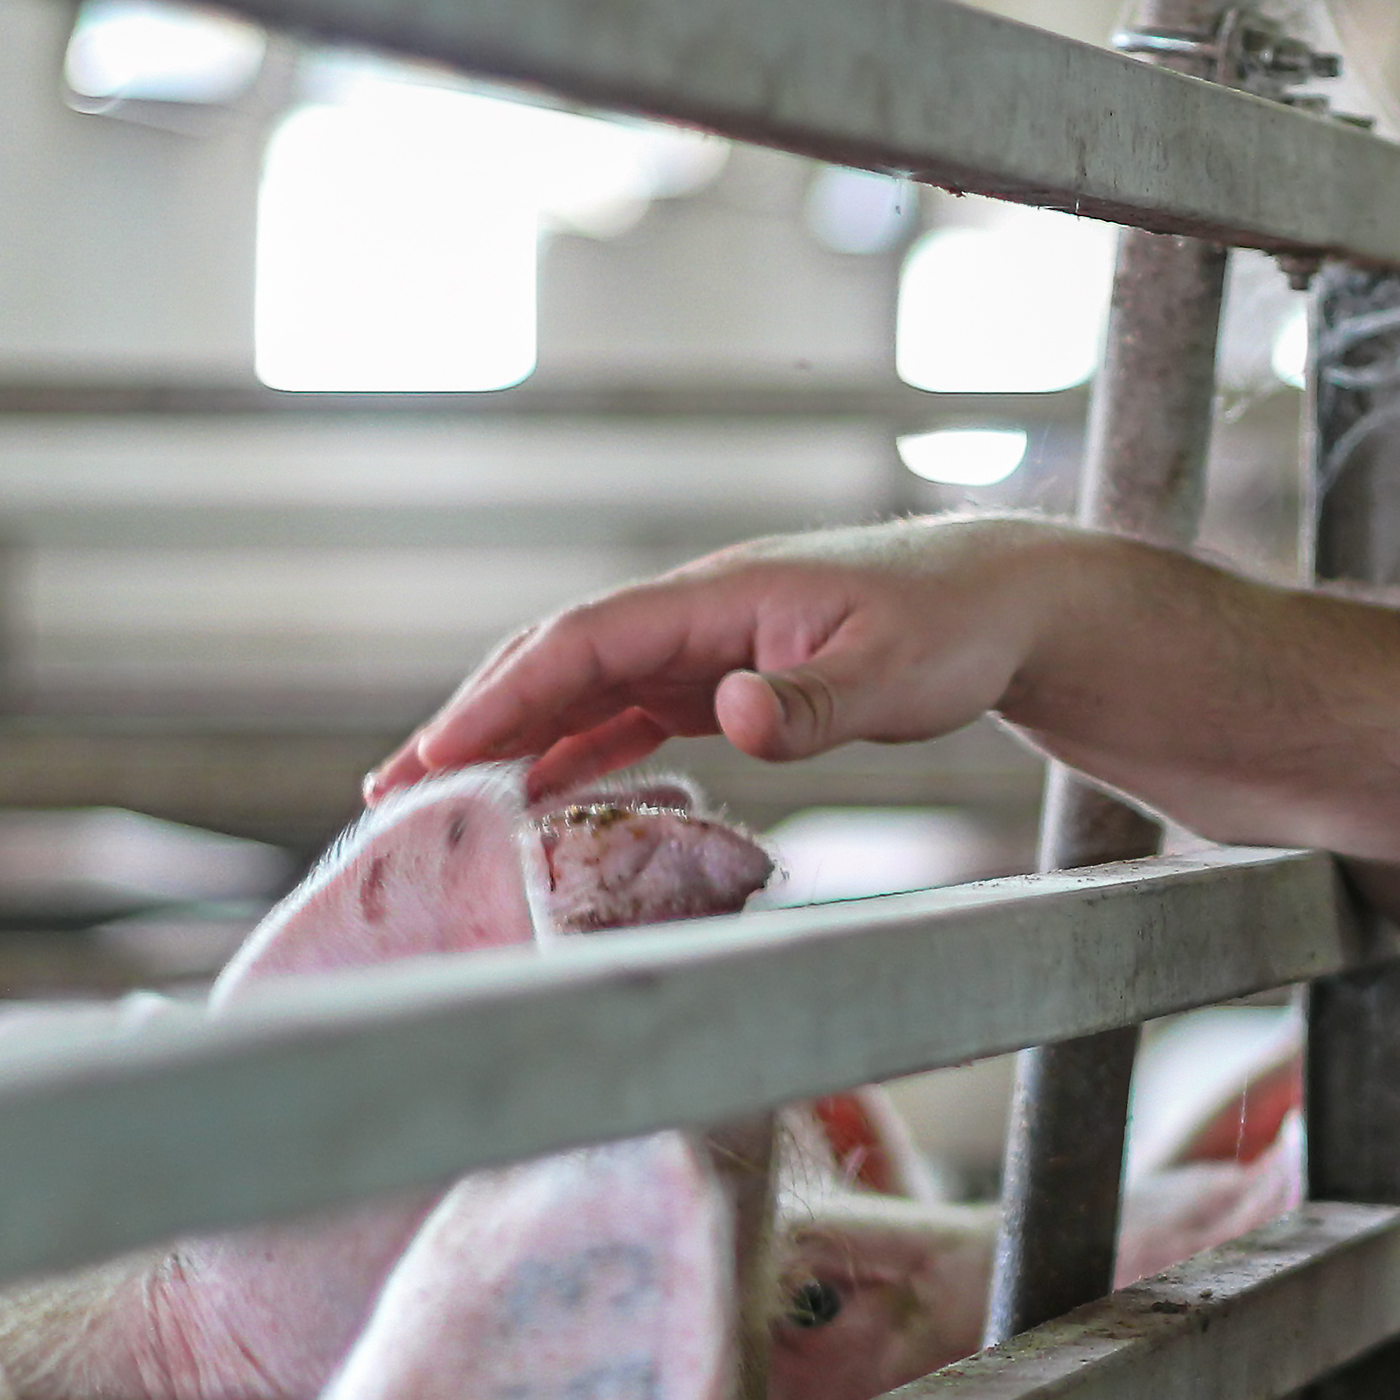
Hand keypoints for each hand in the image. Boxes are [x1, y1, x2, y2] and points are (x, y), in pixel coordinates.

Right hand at [370, 514, 1096, 805]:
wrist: (1005, 601)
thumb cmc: (954, 627)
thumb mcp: (893, 671)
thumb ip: (812, 701)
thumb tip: (732, 716)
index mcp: (717, 597)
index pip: (582, 643)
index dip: (504, 699)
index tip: (441, 756)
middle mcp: (694, 615)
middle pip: (556, 661)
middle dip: (473, 721)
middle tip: (394, 791)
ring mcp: (703, 647)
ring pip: (581, 688)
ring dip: (509, 739)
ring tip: (432, 801)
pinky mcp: (724, 679)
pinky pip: (627, 713)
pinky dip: (574, 750)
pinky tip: (534, 797)